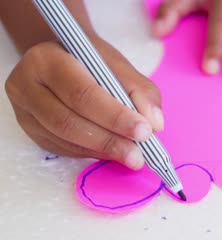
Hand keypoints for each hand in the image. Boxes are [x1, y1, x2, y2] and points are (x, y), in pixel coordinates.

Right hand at [5, 37, 163, 169]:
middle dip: (109, 140)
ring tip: (131, 156)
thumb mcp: (117, 65)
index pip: (82, 93)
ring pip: (64, 139)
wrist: (64, 60)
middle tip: (138, 154)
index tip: (144, 131)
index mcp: (47, 59)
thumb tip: (155, 123)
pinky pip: (63, 148)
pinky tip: (112, 152)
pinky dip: (91, 153)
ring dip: (102, 151)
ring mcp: (25, 111)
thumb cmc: (91, 61)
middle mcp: (26, 85)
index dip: (115, 116)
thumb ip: (140, 90)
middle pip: (69, 121)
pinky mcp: (31, 130)